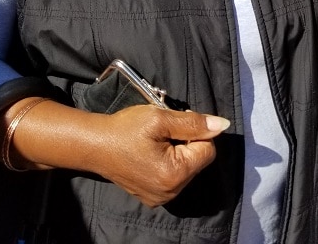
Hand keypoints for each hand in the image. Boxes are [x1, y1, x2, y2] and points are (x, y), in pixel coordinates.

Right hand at [89, 104, 229, 206]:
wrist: (95, 145)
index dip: (196, 131)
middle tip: (164, 130)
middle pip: (198, 160)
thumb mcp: (160, 119)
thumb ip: (193, 123)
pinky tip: (151, 153)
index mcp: (175, 174)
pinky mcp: (152, 197)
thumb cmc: (126, 129)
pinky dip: (168, 162)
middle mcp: (171, 192)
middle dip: (187, 142)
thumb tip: (223, 125)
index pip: (208, 149)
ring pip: (187, 168)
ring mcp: (161, 198)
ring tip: (156, 141)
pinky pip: (174, 177)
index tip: (175, 122)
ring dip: (178, 151)